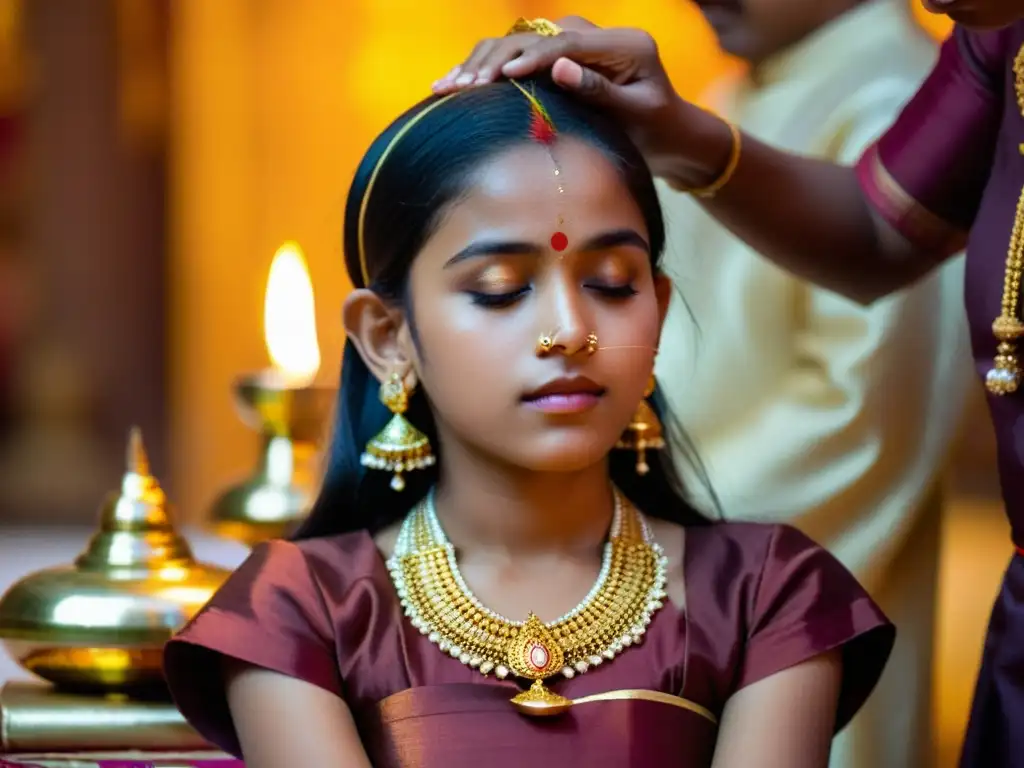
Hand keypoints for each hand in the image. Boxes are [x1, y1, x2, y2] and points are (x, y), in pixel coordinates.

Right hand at [432, 17, 689, 162]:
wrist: (670, 132)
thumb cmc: (657, 131)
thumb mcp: (636, 115)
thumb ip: (598, 90)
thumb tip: (558, 67)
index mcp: (623, 44)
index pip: (565, 44)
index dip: (528, 59)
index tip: (497, 78)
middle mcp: (598, 35)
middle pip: (535, 37)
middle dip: (493, 60)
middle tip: (459, 84)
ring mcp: (579, 41)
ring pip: (521, 41)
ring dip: (482, 61)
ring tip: (446, 84)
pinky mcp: (564, 54)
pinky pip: (522, 54)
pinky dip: (489, 67)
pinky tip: (458, 82)